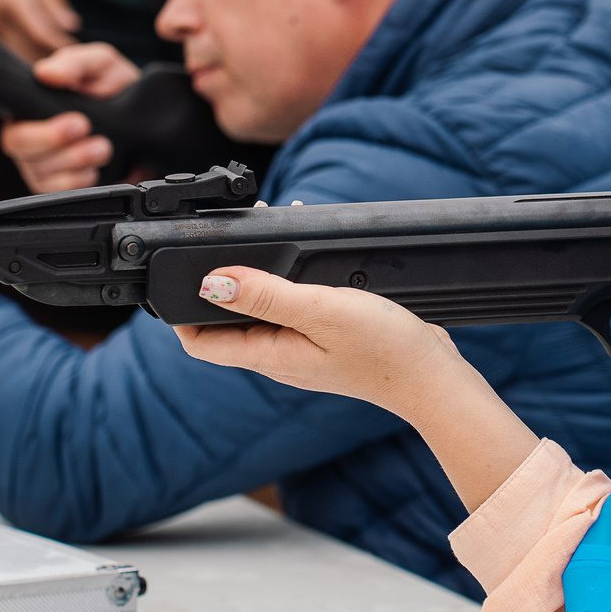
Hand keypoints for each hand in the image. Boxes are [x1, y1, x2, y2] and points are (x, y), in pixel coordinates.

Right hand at [0, 0, 81, 61]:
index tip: (76, 52)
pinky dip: (20, 60)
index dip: (60, 45)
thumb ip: (52, 1)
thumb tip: (70, 25)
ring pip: (15, 58)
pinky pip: (4, 57)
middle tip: (69, 64)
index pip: (40, 32)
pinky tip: (33, 60)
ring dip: (35, 62)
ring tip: (54, 64)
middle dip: (49, 60)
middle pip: (28, 51)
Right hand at [0, 42, 140, 191]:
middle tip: (85, 128)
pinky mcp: (57, 183)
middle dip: (51, 140)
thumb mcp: (100, 65)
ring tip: (103, 147)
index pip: (9, 112)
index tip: (73, 119)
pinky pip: (55, 190)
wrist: (144, 119)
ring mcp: (41, 161)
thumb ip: (75, 63)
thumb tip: (47, 73)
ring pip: (37, 170)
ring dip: (73, 161)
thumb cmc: (113, 87)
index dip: (34, 122)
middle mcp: (29, 132)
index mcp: (31, 101)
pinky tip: (94, 169)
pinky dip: (76, 181)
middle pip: (16, 144)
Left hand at [172, 266, 477, 424]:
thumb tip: (210, 282)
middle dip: (217, 282)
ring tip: (267, 235)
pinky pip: (290, 309)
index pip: (198, 342)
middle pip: (224, 323)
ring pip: (259, 311)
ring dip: (255, 276)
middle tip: (226, 241)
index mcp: (267, 355)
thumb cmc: (383, 349)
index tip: (177, 273)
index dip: (179, 310)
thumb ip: (265, 296)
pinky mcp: (323, 341)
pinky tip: (304, 257)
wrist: (433, 376)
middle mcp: (278, 356)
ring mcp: (300, 350)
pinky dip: (286, 281)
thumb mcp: (319, 311)